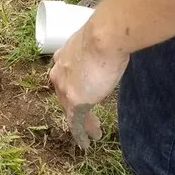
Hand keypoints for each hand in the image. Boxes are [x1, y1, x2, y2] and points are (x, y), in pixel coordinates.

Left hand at [49, 19, 129, 148]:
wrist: (103, 37)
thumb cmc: (106, 33)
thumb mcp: (97, 40)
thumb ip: (99, 47)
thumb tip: (116, 44)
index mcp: (63, 56)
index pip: (65, 74)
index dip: (71, 83)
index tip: (79, 88)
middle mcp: (59, 72)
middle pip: (64, 94)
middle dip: (73, 105)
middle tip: (84, 116)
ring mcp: (65, 88)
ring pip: (70, 111)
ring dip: (82, 124)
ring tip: (91, 135)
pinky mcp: (75, 101)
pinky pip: (76, 122)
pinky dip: (83, 134)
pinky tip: (89, 142)